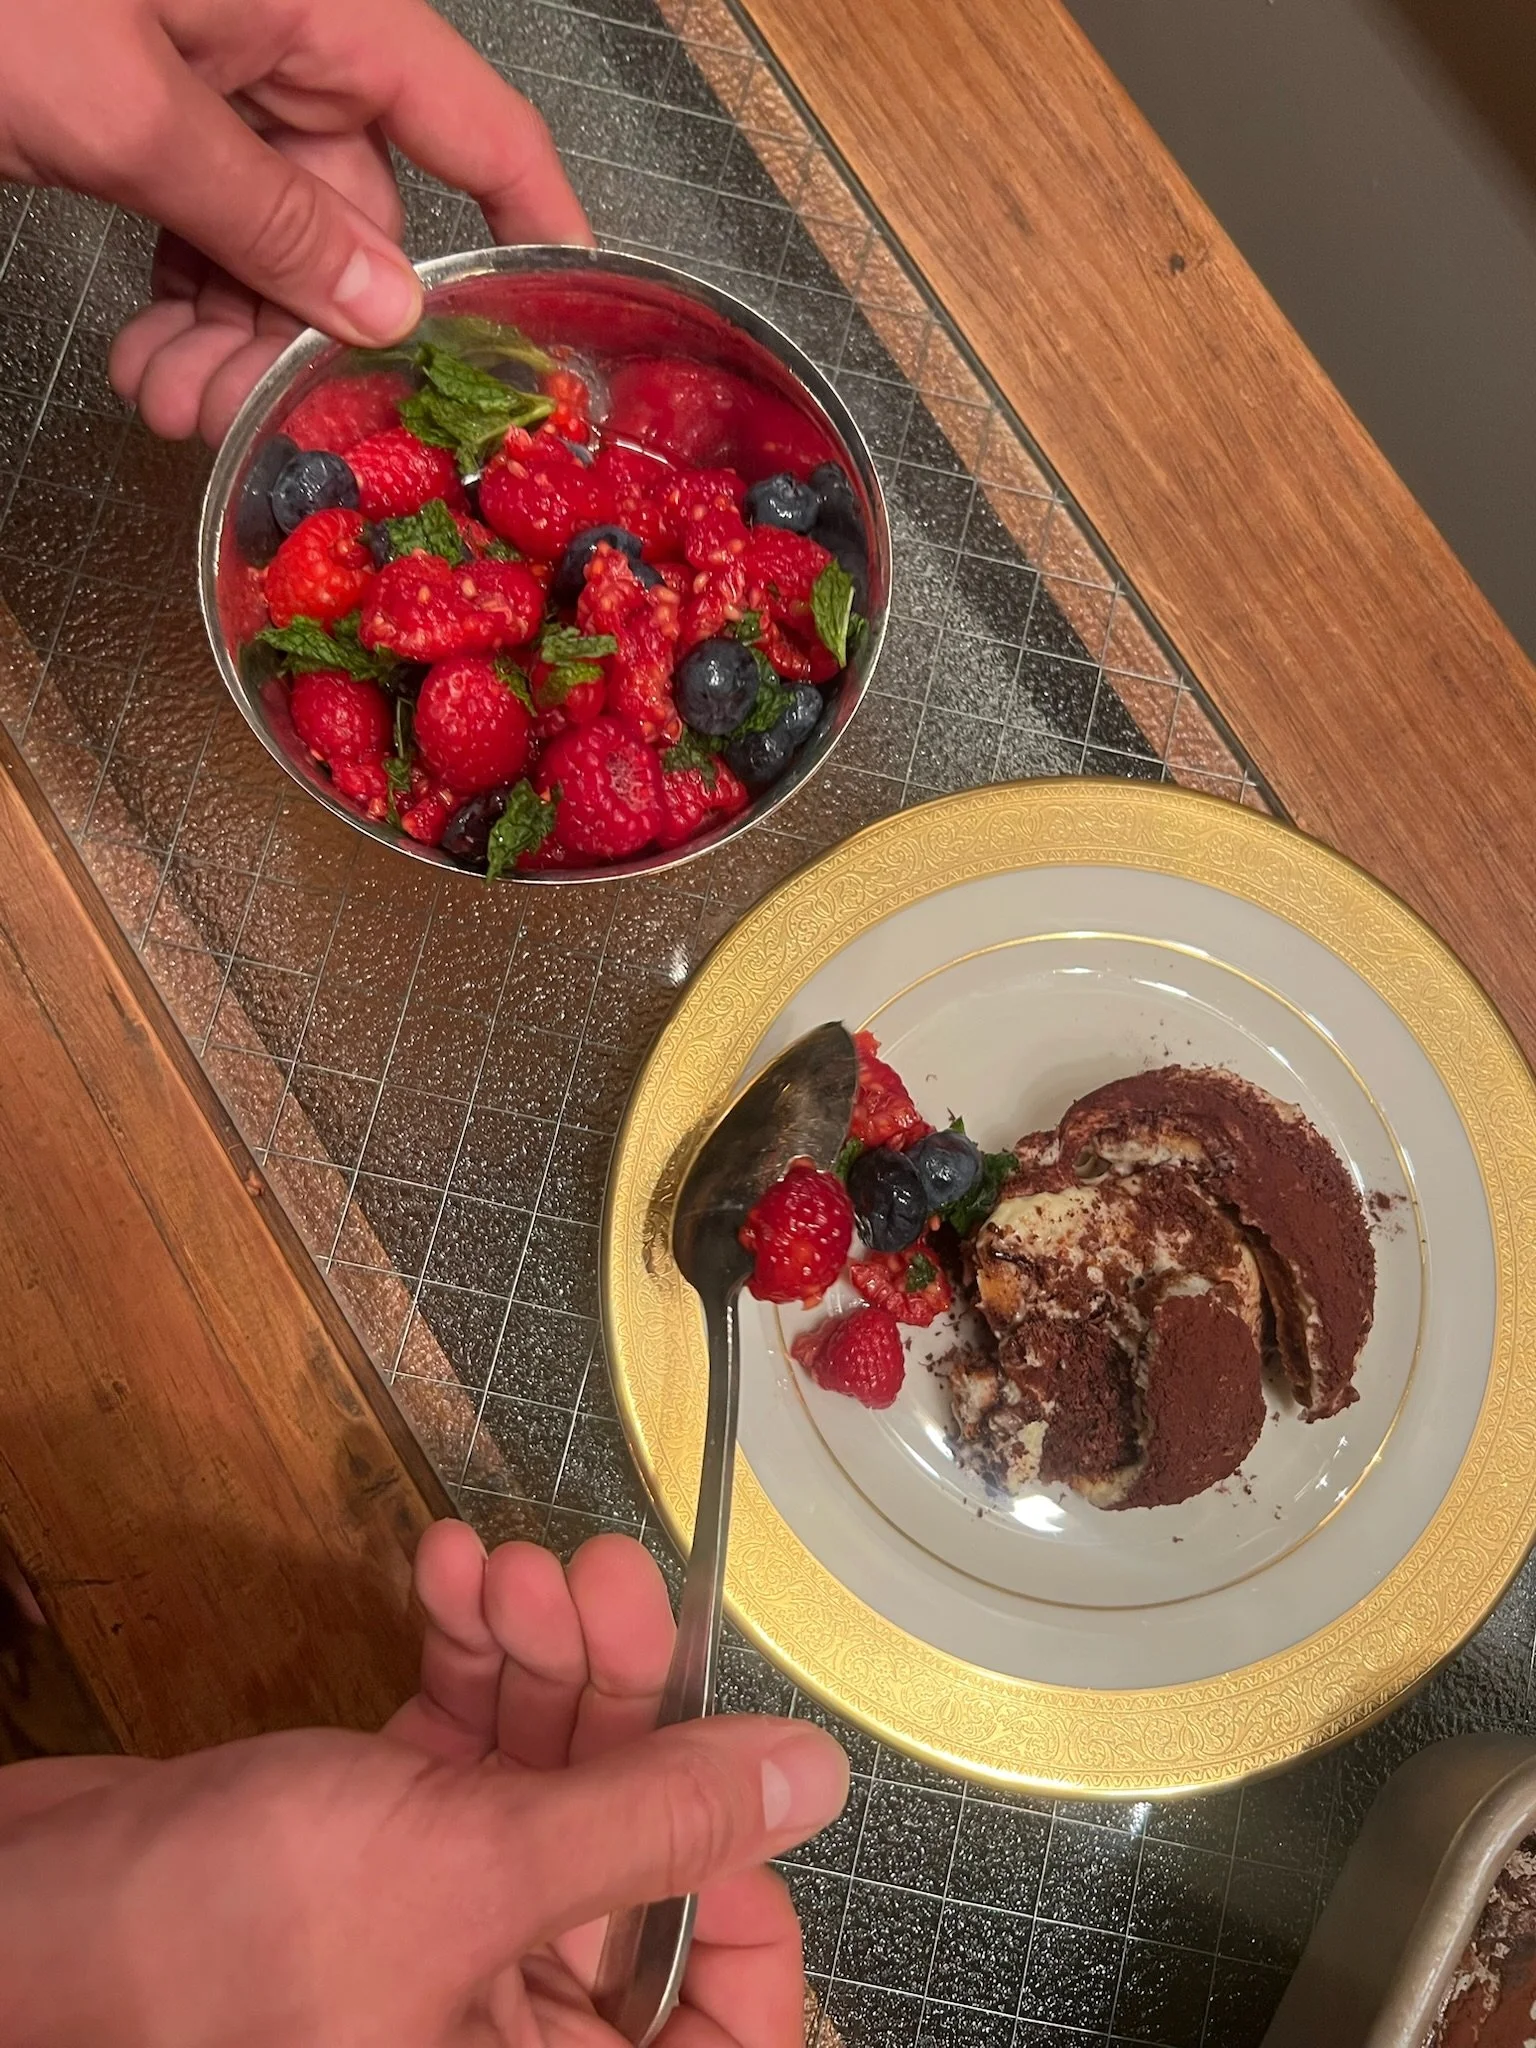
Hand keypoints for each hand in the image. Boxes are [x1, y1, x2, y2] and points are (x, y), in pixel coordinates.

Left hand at [0, 0, 591, 443]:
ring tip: (169, 399)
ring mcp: (203, 76)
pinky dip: (179, 300)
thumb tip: (384, 311)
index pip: (477, 124)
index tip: (560, 330)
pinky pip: (198, 224)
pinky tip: (146, 357)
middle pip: (356, 216)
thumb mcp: (126, 112)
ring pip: (271, 240)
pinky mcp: (135, 110)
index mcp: (312, 5)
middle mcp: (274, 41)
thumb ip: (268, 217)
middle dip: (305, 331)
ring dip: (229, 337)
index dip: (536, 226)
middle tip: (254, 419)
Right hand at [0, 1526, 846, 2046]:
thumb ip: (650, 1824)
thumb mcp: (468, 1878)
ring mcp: (446, 1918)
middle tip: (598, 1573)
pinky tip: (446, 1569)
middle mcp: (512, 2009)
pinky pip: (462, 1743)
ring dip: (538, 1649)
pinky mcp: (381, 1841)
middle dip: (618, 1693)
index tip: (727, 1752)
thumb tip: (811, 1780)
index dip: (741, 1877)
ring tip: (510, 1563)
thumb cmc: (224, 1948)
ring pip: (547, 1769)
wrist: (19, 1921)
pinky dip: (465, 1654)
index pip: (724, 2012)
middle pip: (632, 1842)